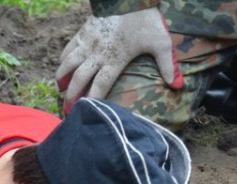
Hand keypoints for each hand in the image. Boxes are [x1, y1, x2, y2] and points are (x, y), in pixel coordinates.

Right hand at [56, 10, 181, 111]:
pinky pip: (69, 47)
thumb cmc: (149, 19)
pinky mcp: (84, 30)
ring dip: (62, 79)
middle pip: (80, 78)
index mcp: (115, 59)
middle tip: (68, 109)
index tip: (86, 111)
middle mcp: (99, 52)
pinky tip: (62, 69)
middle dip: (72, 95)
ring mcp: (89, 40)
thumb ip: (167, 65)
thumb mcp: (162, 42)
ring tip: (60, 91)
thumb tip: (176, 85)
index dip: (92, 100)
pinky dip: (63, 60)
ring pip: (69, 63)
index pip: (100, 85)